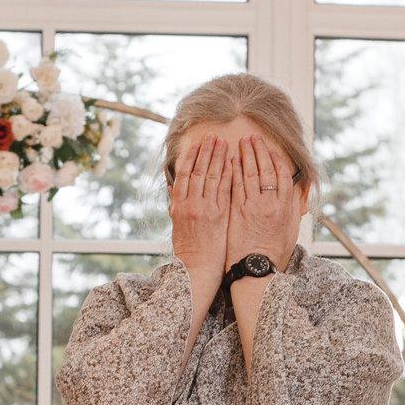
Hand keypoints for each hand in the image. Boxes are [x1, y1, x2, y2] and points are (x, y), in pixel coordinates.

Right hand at [167, 132, 234, 301]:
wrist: (196, 268)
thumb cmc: (188, 247)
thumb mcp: (175, 222)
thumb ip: (174, 201)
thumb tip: (171, 184)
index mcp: (179, 204)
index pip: (184, 174)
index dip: (191, 157)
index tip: (197, 143)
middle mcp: (190, 204)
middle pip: (199, 171)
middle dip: (207, 152)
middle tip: (213, 136)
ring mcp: (205, 209)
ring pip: (212, 178)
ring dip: (219, 158)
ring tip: (225, 143)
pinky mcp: (219, 216)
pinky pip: (225, 191)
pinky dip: (228, 175)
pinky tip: (233, 164)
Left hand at [226, 137, 301, 269]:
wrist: (255, 269)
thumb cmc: (273, 253)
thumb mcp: (289, 230)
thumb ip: (290, 210)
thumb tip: (290, 195)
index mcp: (285, 207)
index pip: (282, 176)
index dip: (276, 160)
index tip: (271, 150)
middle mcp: (270, 204)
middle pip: (265, 170)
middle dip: (259, 151)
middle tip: (254, 137)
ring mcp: (252, 207)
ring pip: (249, 174)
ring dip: (245, 156)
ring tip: (242, 142)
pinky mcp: (237, 212)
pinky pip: (235, 186)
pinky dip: (233, 171)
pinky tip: (231, 161)